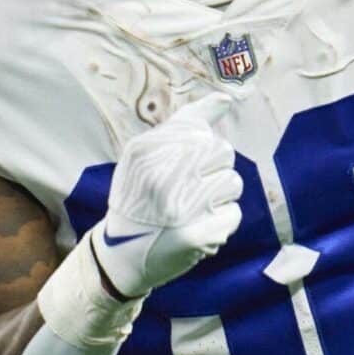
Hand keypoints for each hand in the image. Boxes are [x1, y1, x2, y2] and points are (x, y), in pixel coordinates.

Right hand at [91, 94, 243, 298]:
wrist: (121, 255)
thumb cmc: (140, 196)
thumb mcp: (146, 152)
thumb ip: (186, 123)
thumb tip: (226, 100)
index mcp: (146, 149)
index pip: (201, 133)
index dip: (200, 150)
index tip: (183, 169)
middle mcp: (161, 174)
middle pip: (223, 151)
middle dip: (214, 169)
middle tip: (191, 189)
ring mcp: (178, 207)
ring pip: (232, 183)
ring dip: (220, 198)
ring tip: (194, 209)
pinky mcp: (193, 236)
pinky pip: (232, 215)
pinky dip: (221, 224)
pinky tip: (199, 229)